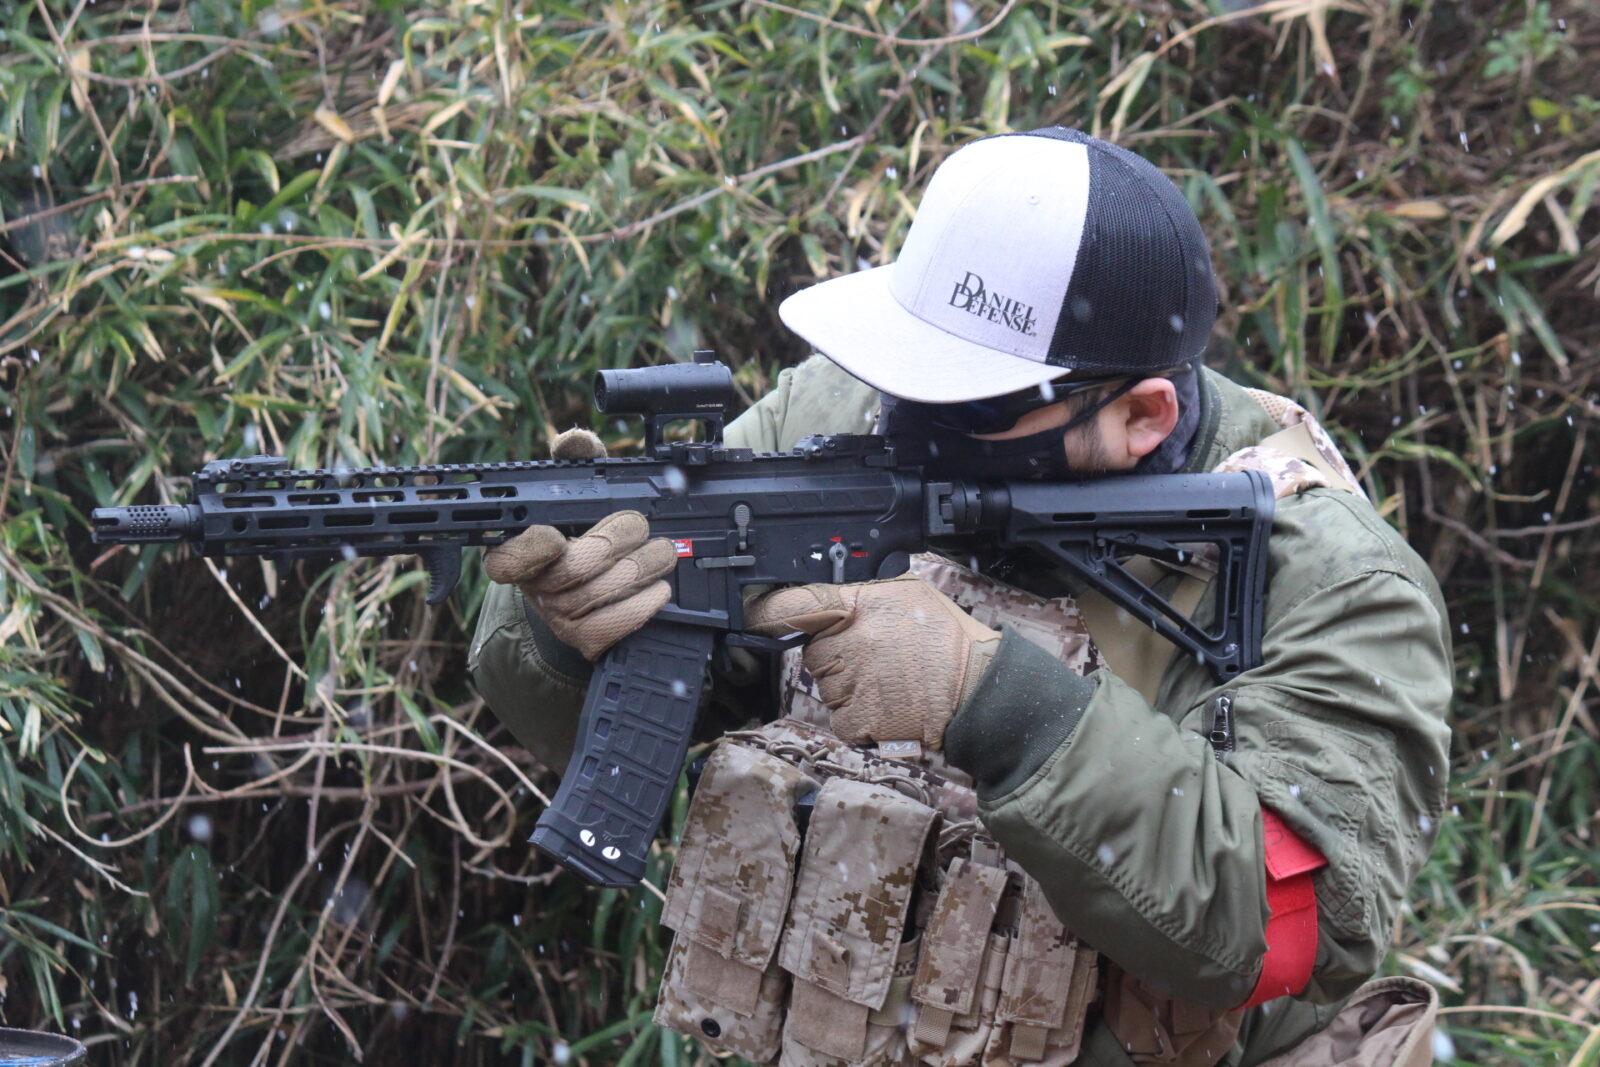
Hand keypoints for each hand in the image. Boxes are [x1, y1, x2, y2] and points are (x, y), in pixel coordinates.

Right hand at [482, 428, 675, 659]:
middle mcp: (535, 590)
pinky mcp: (587, 641)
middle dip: (615, 542)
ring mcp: (559, 620)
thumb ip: (576, 464)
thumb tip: (576, 439)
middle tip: (641, 527)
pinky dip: (644, 603)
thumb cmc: (586, 532)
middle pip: (573, 569)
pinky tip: (660, 588)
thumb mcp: (580, 493)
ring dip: (642, 568)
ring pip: (601, 594)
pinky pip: (615, 625)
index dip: (531, 550)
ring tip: (663, 552)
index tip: (556, 535)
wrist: (597, 590)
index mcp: (519, 552)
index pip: (507, 559)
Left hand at [743, 574, 999, 748]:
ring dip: (850, 690)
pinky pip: (841, 720)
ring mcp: (852, 683)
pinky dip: (861, 719)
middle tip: (878, 660)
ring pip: (828, 689)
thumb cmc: (949, 640)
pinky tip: (891, 707)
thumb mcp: (909, 593)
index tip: (754, 614)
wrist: (979, 690)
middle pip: (816, 655)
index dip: (771, 610)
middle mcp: (850, 643)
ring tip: (892, 684)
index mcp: (860, 606)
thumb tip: (832, 596)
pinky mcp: (858, 719)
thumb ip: (865, 594)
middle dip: (838, 658)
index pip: (800, 603)